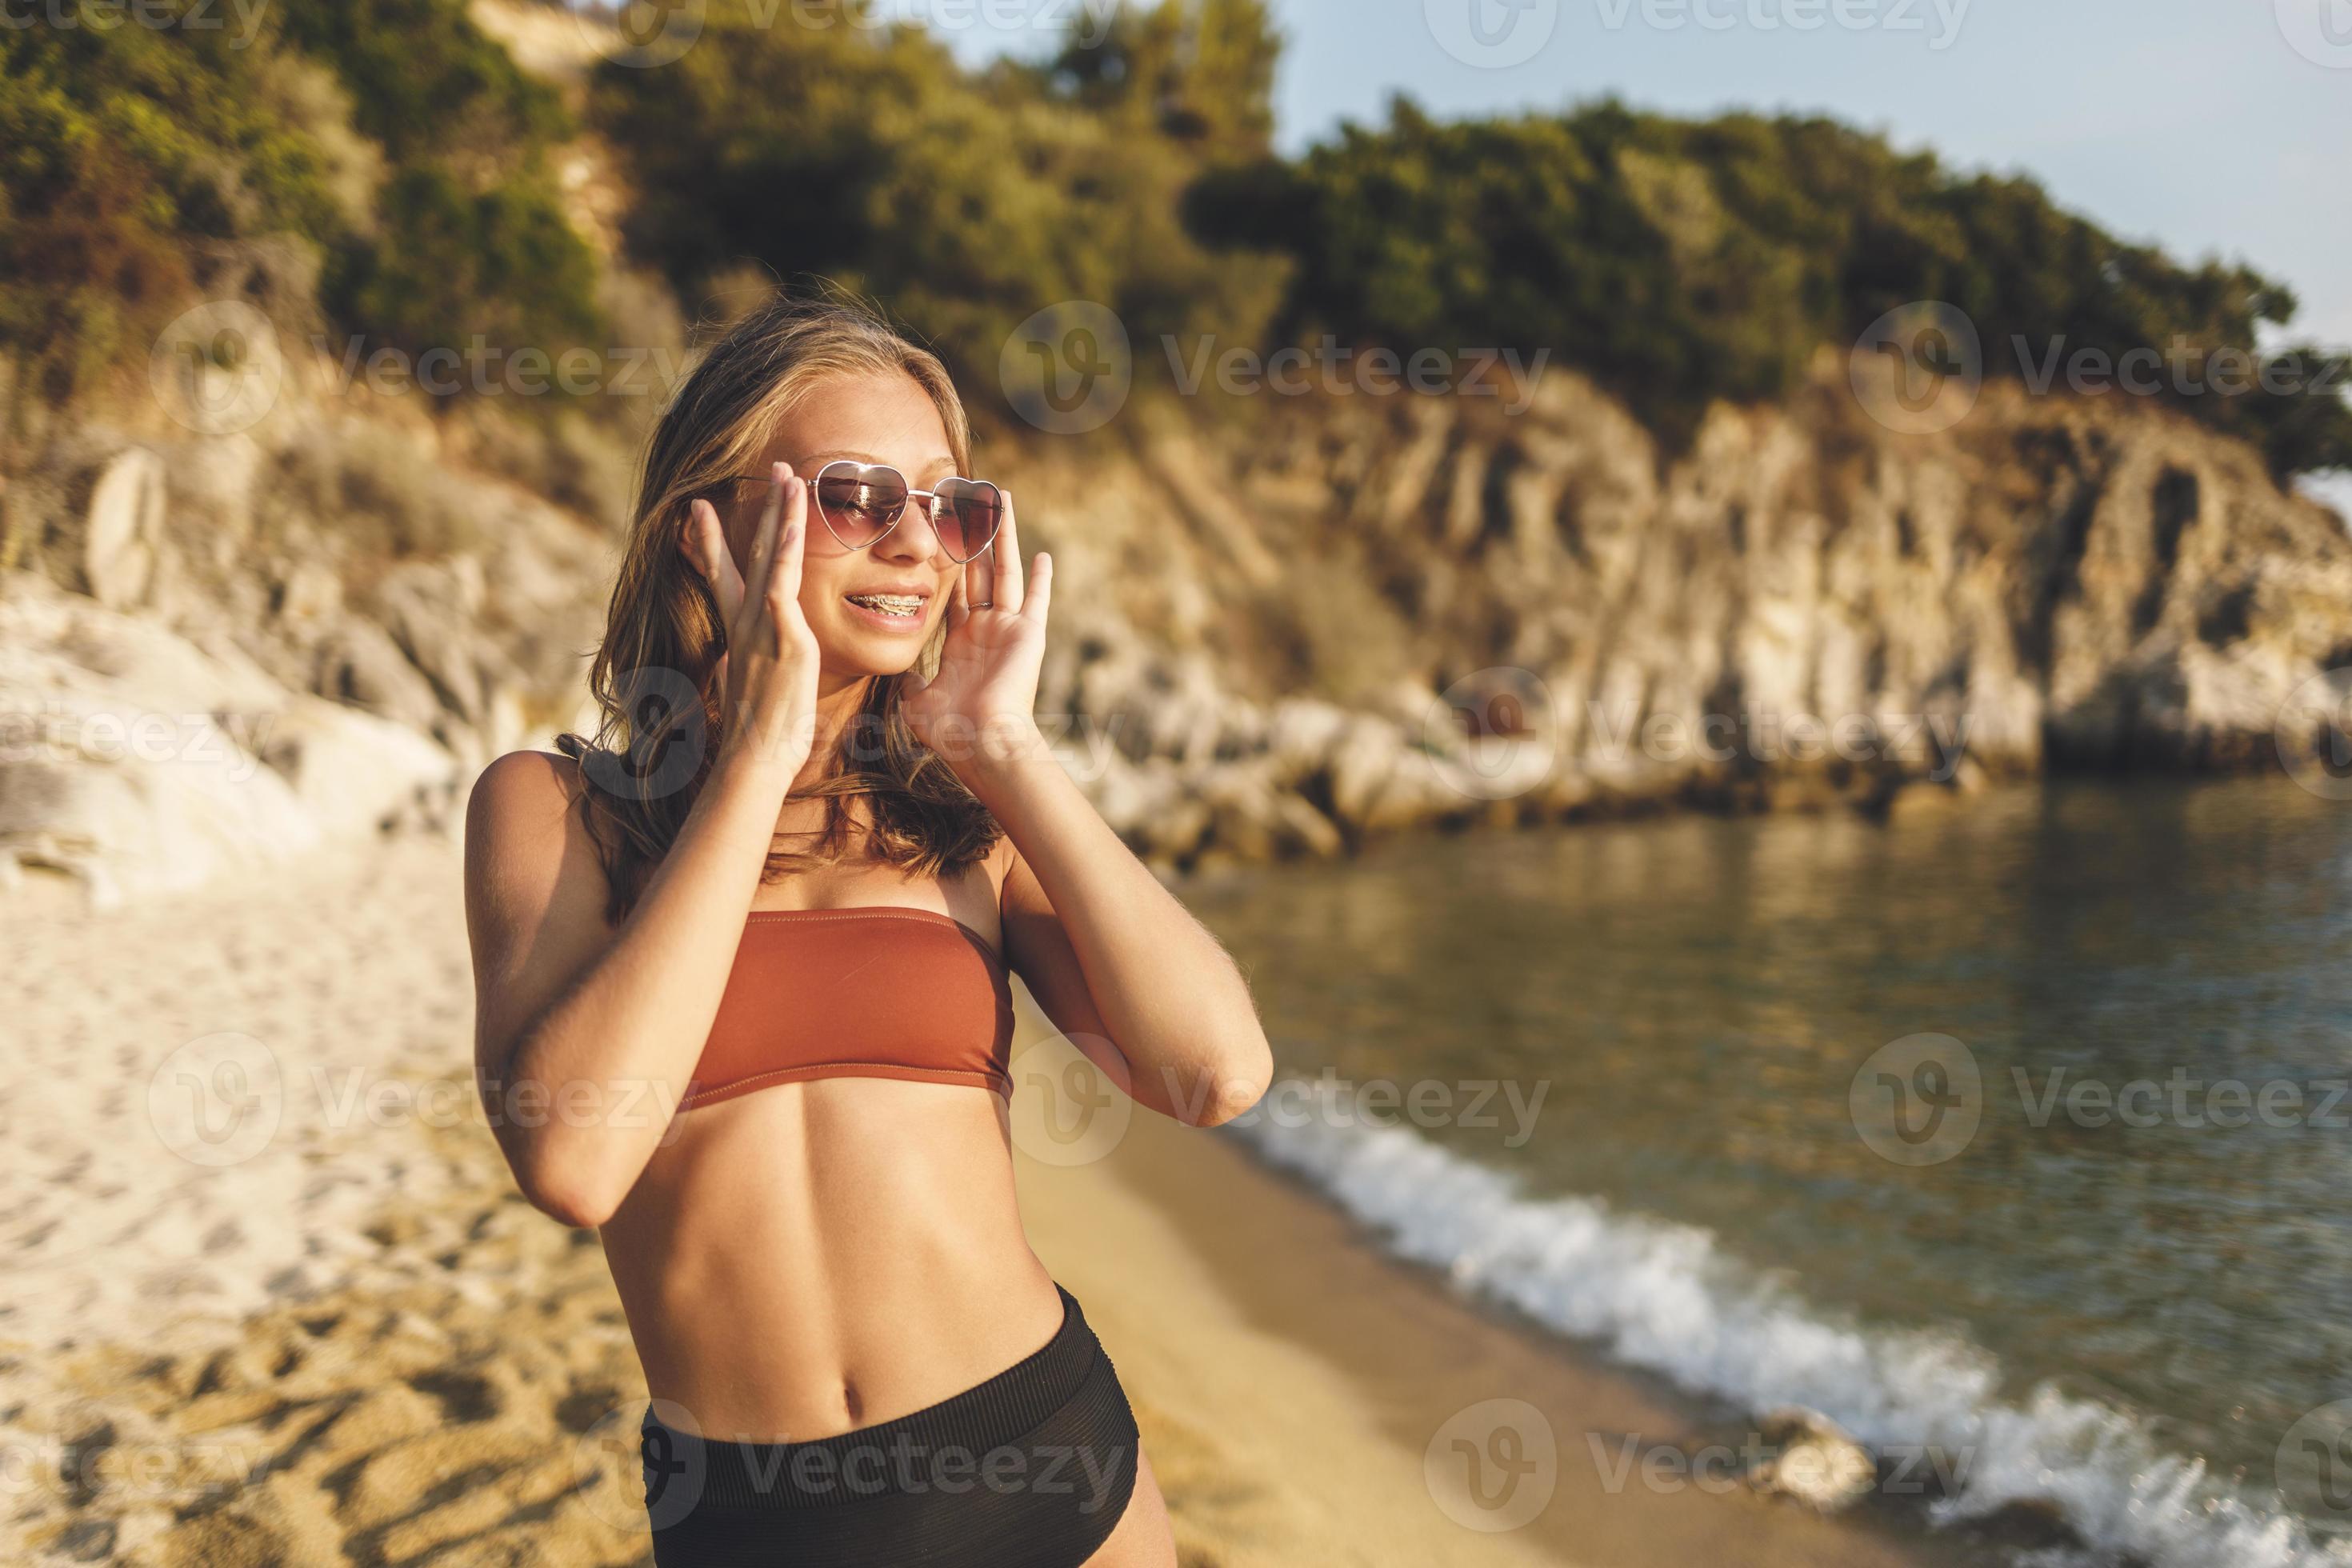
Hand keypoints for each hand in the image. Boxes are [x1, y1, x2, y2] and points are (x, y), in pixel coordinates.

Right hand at [682, 463, 820, 779]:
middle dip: (761, 509)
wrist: (753, 759)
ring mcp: (762, 627)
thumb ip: (753, 662)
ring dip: (781, 513)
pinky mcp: (784, 638)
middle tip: (771, 470)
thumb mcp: (754, 687)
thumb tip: (748, 658)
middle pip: (750, 552)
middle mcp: (746, 622)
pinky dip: (788, 550)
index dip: (707, 540)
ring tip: (790, 475)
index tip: (696, 510)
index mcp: (738, 632)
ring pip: (770, 557)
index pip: (719, 575)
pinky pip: (784, 584)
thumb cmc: (759, 734)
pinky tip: (794, 521)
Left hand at [901, 489, 1052, 770]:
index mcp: (960, 641)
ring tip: (999, 502)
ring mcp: (1007, 629)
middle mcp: (985, 629)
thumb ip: (911, 680)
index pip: (953, 590)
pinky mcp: (1028, 634)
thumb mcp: (917, 701)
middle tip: (969, 500)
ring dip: (1001, 536)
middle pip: (979, 570)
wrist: (981, 743)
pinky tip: (1042, 555)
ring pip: (1003, 571)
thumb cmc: (950, 730)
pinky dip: (1040, 579)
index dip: (946, 562)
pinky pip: (1035, 601)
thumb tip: (902, 672)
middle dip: (973, 534)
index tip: (940, 532)